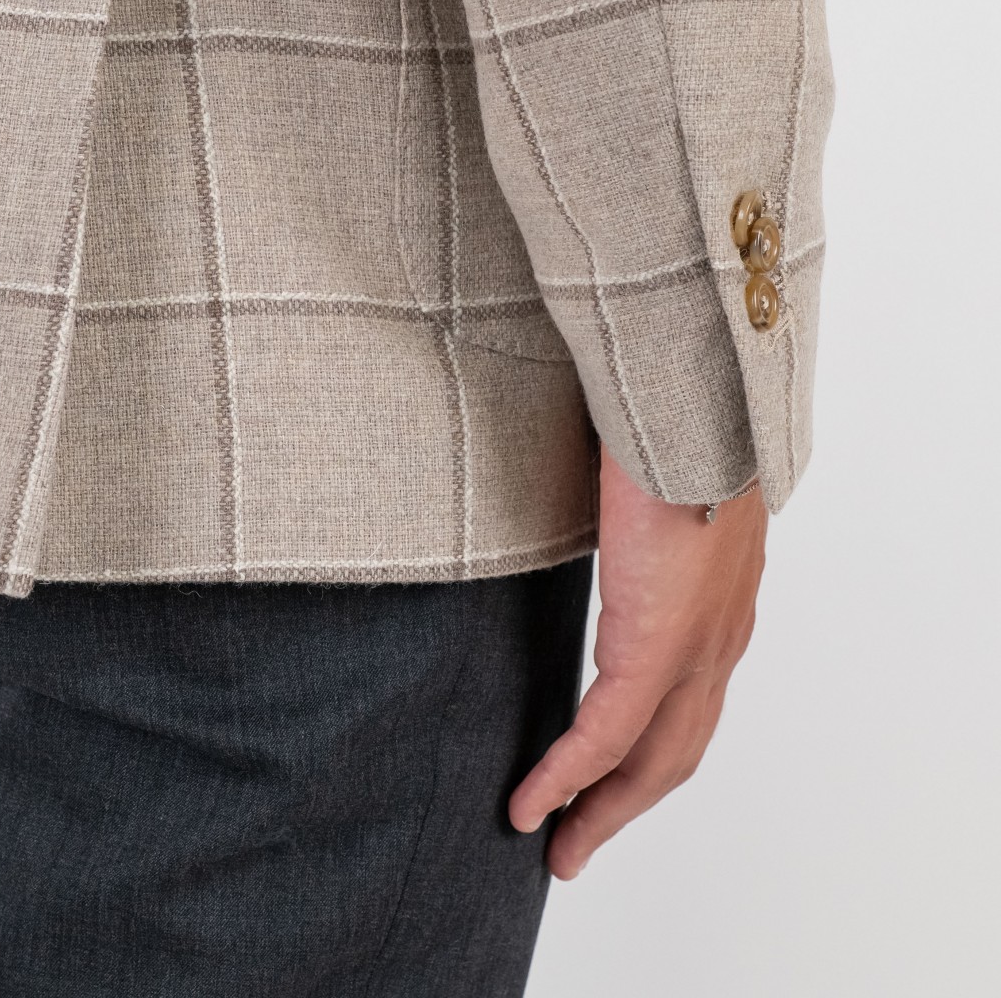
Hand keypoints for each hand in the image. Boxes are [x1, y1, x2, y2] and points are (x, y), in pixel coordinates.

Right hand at [508, 448, 767, 878]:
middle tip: (575, 843)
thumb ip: (635, 520)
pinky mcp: (654, 643)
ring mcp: (694, 649)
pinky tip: (531, 802)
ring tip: (554, 842)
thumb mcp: (651, 491)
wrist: (692, 406)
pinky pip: (605, 733)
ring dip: (600, 809)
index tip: (604, 780)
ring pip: (650, 760)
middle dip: (625, 807)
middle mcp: (718, 641)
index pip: (687, 705)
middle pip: (675, 754)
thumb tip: (598, 507)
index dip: (648, 753)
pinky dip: (567, 776)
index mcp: (718, 608)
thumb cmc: (670, 428)